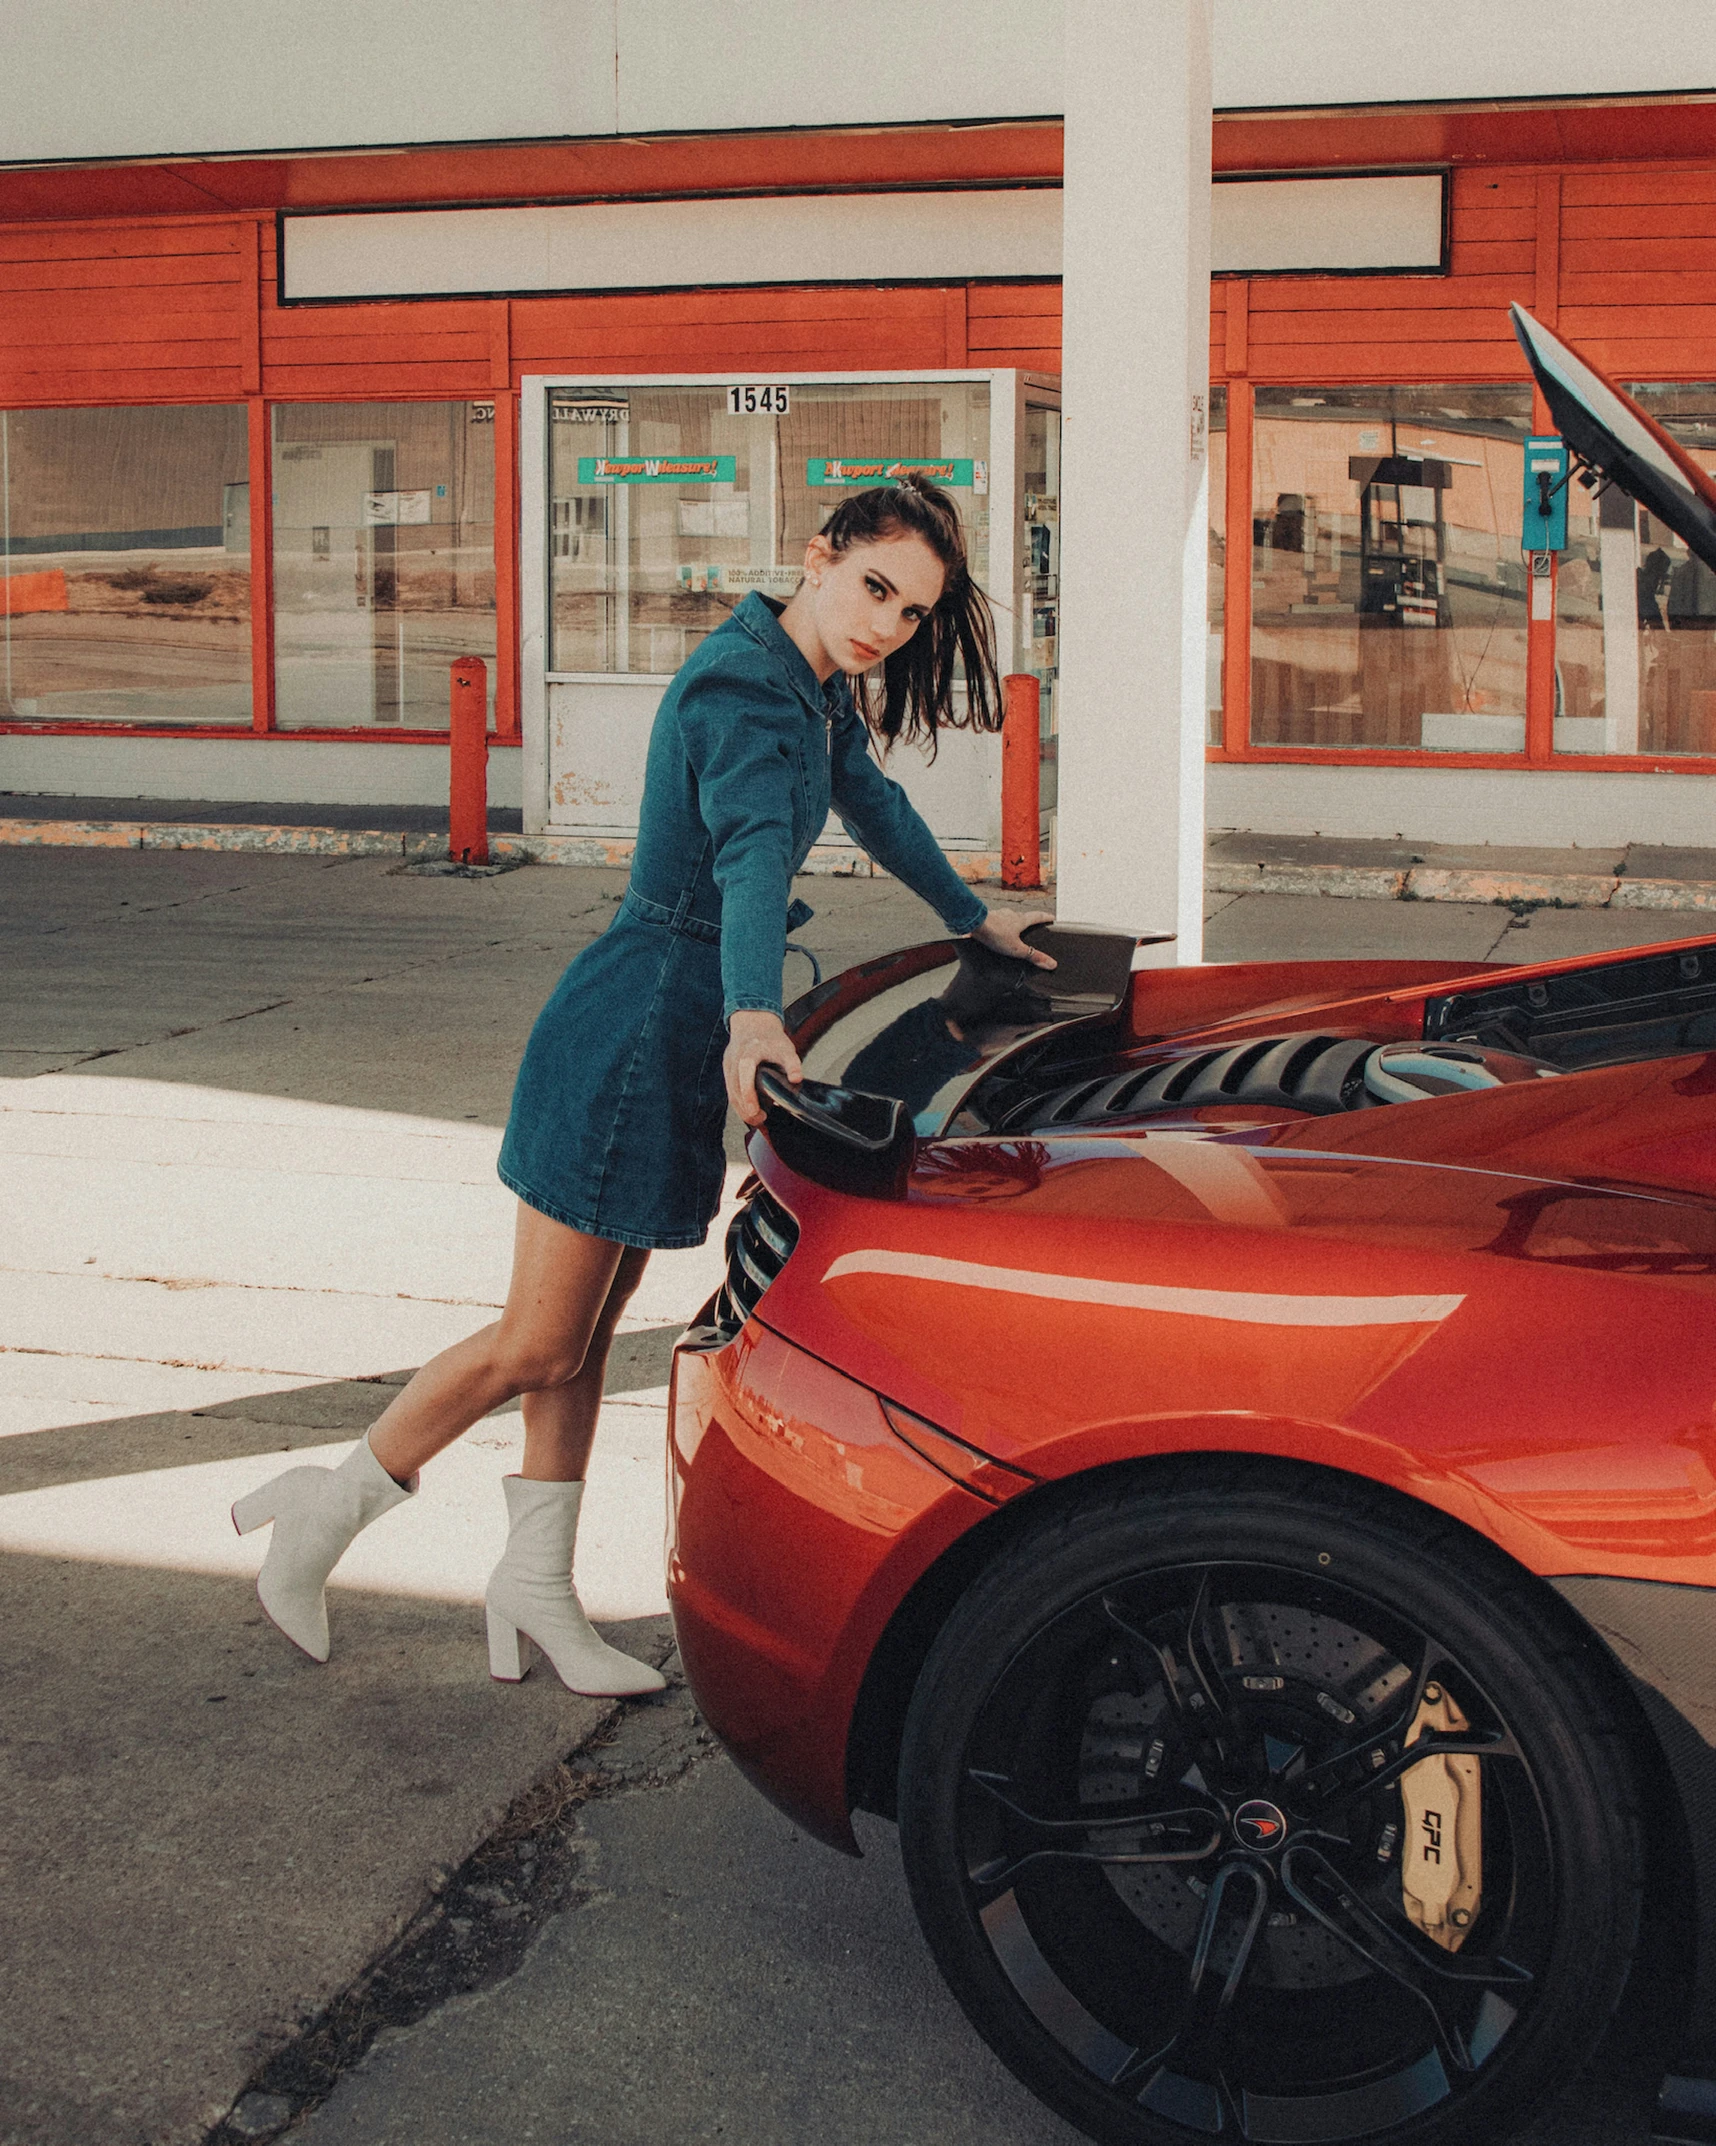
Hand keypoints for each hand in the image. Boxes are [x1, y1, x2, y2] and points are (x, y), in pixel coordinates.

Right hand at [725, 1010, 802, 1127]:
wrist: (754, 1021)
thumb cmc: (770, 1036)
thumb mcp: (786, 1047)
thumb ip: (792, 1064)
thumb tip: (797, 1079)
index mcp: (747, 1055)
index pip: (744, 1079)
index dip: (748, 1097)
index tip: (755, 1112)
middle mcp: (734, 1061)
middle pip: (735, 1090)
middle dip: (745, 1109)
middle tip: (760, 1120)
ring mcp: (728, 1065)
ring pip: (731, 1093)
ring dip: (741, 1109)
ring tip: (757, 1119)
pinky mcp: (727, 1069)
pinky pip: (730, 1089)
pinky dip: (739, 1102)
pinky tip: (749, 1109)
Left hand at [970, 908, 1056, 968]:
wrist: (974, 924)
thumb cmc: (994, 934)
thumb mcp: (1017, 949)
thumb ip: (1033, 956)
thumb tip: (1051, 963)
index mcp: (1020, 920)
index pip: (1037, 916)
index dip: (1045, 917)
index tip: (1051, 917)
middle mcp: (1010, 914)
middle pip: (1023, 916)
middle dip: (1029, 920)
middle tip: (1033, 924)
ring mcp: (998, 914)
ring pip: (1009, 917)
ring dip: (1013, 922)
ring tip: (1014, 930)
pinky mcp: (987, 917)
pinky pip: (997, 920)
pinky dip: (1000, 925)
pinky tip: (996, 931)